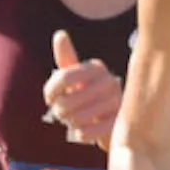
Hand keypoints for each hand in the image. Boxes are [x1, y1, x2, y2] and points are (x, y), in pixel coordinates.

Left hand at [42, 30, 121, 149]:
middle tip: (63, 114)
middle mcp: (109, 82)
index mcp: (96, 68)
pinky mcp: (119, 124)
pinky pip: (89, 132)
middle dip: (59, 111)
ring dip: (70, 124)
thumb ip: (67, 59)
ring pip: (77, 118)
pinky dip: (80, 135)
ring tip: (74, 122)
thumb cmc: (87, 96)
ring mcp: (117, 103)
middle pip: (66, 101)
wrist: (114, 122)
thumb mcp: (75, 77)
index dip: (50, 92)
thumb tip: (60, 34)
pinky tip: (82, 132)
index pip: (63, 78)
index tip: (49, 100)